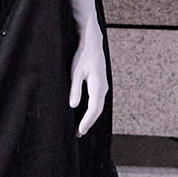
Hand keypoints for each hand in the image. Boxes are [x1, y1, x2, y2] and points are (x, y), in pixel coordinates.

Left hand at [69, 22, 107, 137]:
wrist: (92, 42)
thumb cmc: (83, 55)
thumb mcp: (76, 72)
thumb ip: (75, 89)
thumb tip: (74, 106)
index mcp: (98, 86)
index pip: (94, 109)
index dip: (87, 121)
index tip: (79, 131)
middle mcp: (103, 88)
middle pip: (97, 111)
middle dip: (88, 123)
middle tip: (78, 134)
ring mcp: (103, 86)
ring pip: (98, 106)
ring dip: (90, 117)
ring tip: (80, 127)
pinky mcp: (100, 84)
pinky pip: (97, 101)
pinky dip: (91, 110)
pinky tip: (85, 114)